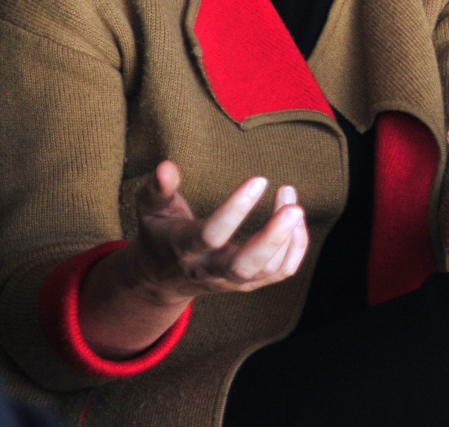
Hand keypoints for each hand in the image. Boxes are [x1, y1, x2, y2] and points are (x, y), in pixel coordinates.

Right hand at [79, 162, 308, 358]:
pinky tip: (298, 220)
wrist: (161, 278)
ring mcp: (231, 281)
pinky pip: (280, 273)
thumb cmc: (158, 232)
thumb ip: (158, 188)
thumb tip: (167, 166)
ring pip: (267, 271)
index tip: (260, 179)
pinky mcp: (248, 283)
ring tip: (289, 195)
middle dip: (272, 239)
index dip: (236, 209)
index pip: (211, 234)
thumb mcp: (150, 208)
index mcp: (183, 248)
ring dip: (288, 237)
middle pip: (244, 266)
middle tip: (294, 207)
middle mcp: (209, 270)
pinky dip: (296, 249)